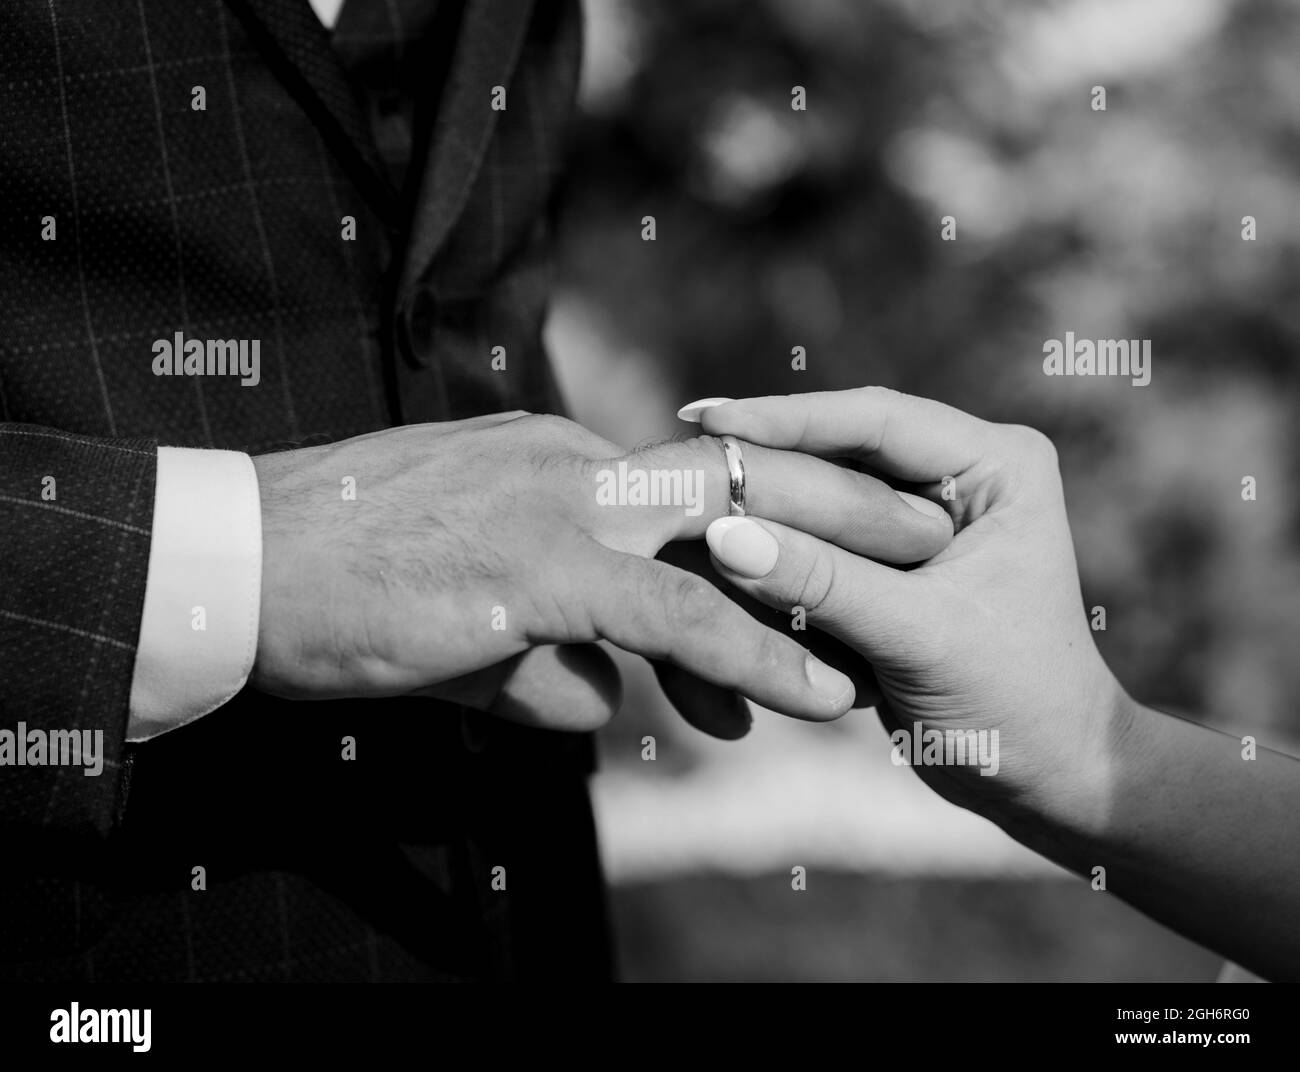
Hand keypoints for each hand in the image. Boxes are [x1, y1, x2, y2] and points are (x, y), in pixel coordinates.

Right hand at [249, 411, 952, 733]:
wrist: (241, 569)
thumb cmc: (343, 588)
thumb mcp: (465, 621)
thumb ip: (548, 653)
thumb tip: (604, 704)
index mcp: (559, 461)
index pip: (693, 494)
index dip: (770, 534)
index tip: (832, 575)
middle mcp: (574, 464)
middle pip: (739, 489)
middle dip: (832, 531)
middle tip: (910, 573)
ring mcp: (558, 506)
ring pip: (724, 543)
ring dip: (814, 597)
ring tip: (886, 654)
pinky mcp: (537, 565)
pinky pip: (674, 610)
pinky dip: (751, 653)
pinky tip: (813, 695)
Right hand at [696, 388, 1127, 826]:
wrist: (1045, 777)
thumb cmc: (1013, 705)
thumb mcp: (918, 637)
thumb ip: (824, 583)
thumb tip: (723, 536)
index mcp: (997, 465)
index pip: (876, 421)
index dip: (788, 419)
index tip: (710, 423)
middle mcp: (961, 473)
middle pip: (841, 448)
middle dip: (765, 458)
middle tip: (681, 455)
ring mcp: (924, 515)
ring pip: (822, 493)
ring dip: (762, 501)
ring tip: (684, 490)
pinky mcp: (893, 560)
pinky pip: (820, 540)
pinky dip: (775, 549)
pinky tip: (714, 541)